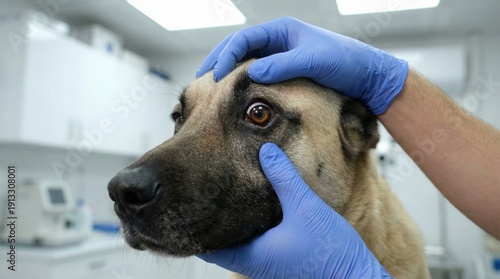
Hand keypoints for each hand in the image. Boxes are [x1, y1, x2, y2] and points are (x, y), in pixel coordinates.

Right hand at [196, 17, 407, 114]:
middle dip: (219, 60)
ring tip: (210, 85)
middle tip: (201, 78)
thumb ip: (283, 65)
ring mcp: (280, 55)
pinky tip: (234, 92)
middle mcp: (278, 40)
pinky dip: (242, 80)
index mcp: (282, 30)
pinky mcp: (284, 70)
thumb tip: (251, 73)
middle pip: (239, 46)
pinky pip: (257, 72)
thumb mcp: (313, 61)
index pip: (244, 38)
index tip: (216, 75)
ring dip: (227, 70)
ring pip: (245, 60)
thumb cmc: (344, 62)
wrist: (366, 75)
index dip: (226, 55)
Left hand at [197, 143, 391, 277]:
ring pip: (235, 242)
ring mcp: (265, 263)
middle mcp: (253, 262)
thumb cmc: (329, 252)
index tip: (183, 201)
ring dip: (227, 222)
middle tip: (198, 192)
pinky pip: (253, 242)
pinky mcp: (278, 259)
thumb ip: (283, 177)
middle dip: (207, 219)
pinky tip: (254, 207)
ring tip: (220, 194)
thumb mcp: (304, 206)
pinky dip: (246, 225)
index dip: (191, 223)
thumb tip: (266, 150)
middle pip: (217, 242)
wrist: (354, 276)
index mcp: (250, 254)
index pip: (205, 244)